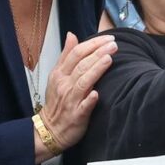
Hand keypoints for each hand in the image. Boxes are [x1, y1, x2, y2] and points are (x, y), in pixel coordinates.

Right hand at [38, 32, 116, 154]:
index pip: (76, 54)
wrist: (50, 129)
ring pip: (83, 82)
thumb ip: (66, 55)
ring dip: (96, 70)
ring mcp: (70, 100)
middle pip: (81, 65)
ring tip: (109, 59)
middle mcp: (65, 85)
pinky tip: (97, 93)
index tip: (108, 38)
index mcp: (60, 74)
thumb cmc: (57, 100)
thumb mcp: (57, 75)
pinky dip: (89, 100)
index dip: (92, 44)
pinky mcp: (77, 116)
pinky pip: (83, 107)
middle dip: (98, 53)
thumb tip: (72, 35)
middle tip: (114, 44)